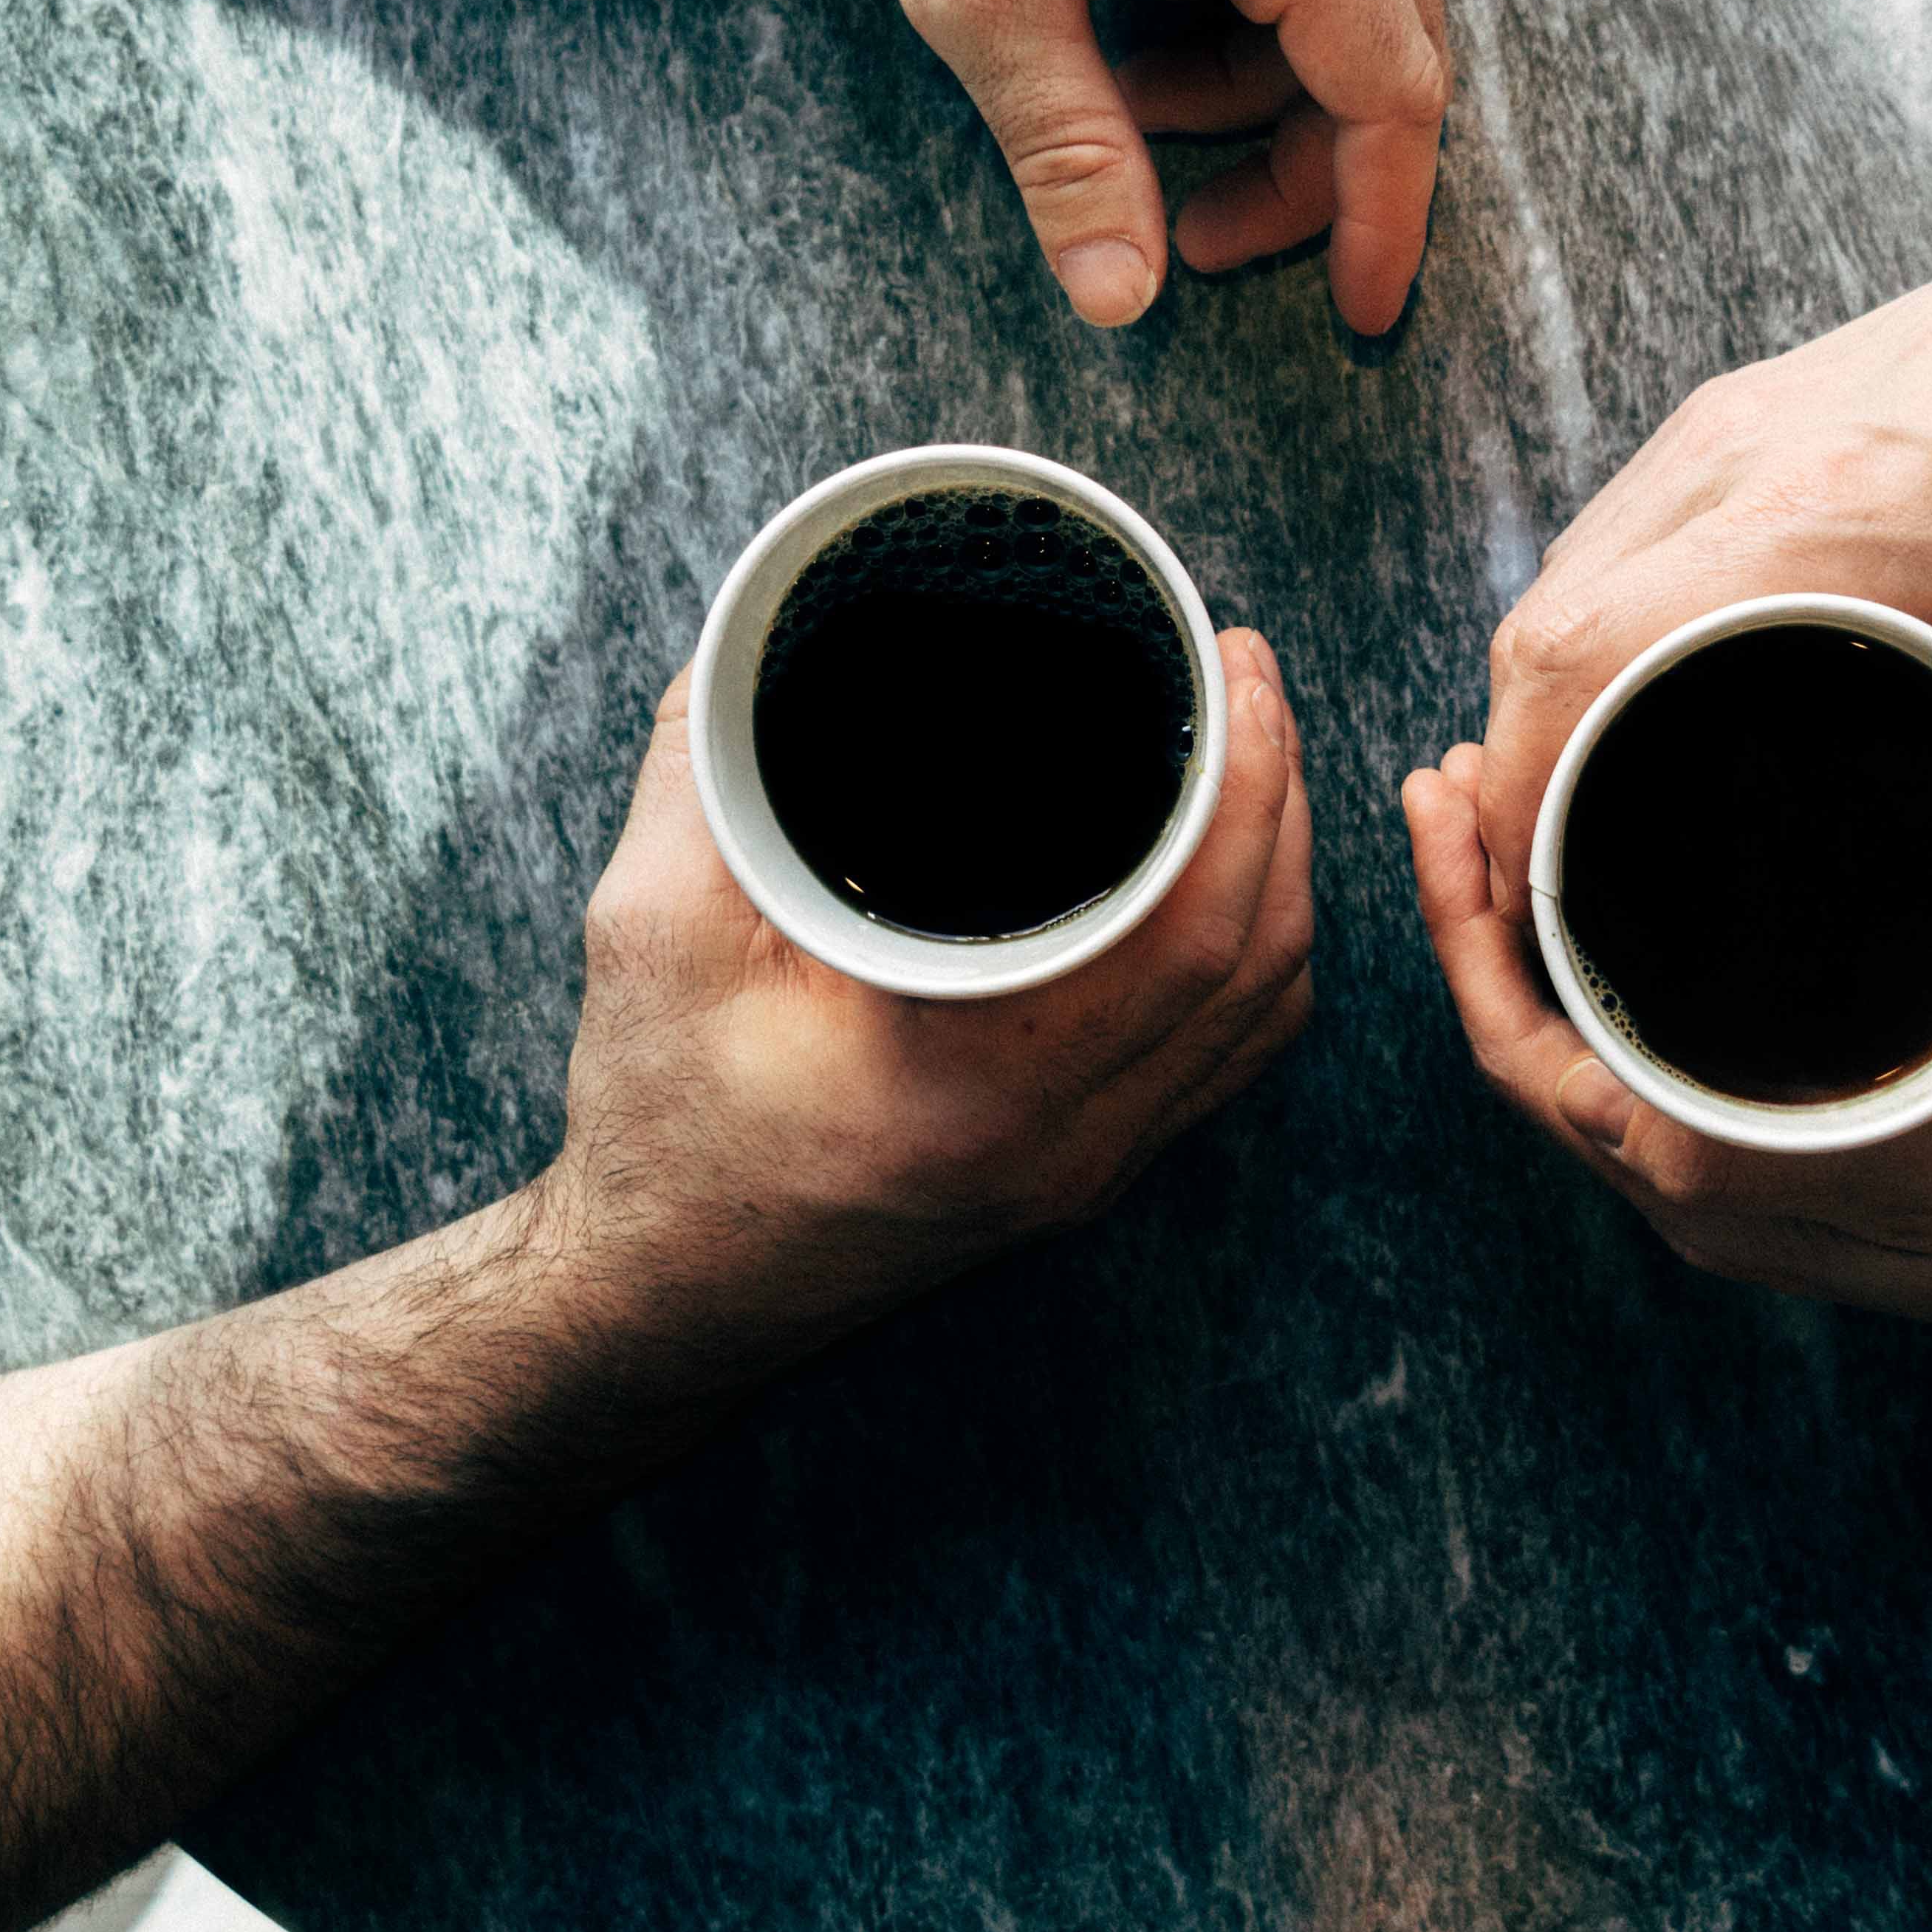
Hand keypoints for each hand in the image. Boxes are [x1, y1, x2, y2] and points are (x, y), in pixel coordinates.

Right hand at [536, 632, 1319, 1362]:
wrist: (661, 1299)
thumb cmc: (655, 1122)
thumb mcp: (652, 928)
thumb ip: (707, 766)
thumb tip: (757, 632)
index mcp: (976, 1083)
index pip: (1190, 932)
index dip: (1245, 787)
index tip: (1233, 667)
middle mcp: (1062, 1142)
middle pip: (1257, 959)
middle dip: (1279, 794)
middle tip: (1247, 671)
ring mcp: (1087, 1170)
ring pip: (1261, 1013)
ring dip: (1278, 868)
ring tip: (1252, 745)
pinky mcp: (1085, 1173)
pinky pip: (1225, 1058)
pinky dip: (1253, 951)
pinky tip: (1227, 870)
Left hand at [1400, 741, 1931, 1355]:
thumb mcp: (1915, 1147)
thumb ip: (1771, 1137)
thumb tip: (1640, 1110)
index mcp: (1705, 1195)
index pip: (1517, 1051)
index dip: (1464, 923)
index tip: (1446, 799)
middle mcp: (1699, 1194)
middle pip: (1530, 1036)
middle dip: (1478, 905)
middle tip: (1451, 775)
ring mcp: (1744, 1172)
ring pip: (1587, 1037)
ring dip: (1538, 925)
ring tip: (1517, 802)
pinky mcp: (1799, 1137)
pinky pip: (1661, 1042)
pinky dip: (1619, 951)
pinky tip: (1639, 879)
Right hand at [1465, 223, 1931, 926]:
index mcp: (1806, 529)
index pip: (1576, 657)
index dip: (1517, 777)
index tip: (1519, 867)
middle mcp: (1730, 466)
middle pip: (1539, 624)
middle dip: (1513, 753)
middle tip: (1539, 852)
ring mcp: (1714, 427)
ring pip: (1560, 572)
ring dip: (1542, 682)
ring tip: (1567, 777)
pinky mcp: (1724, 408)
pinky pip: (1608, 527)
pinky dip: (1588, 614)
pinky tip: (1622, 673)